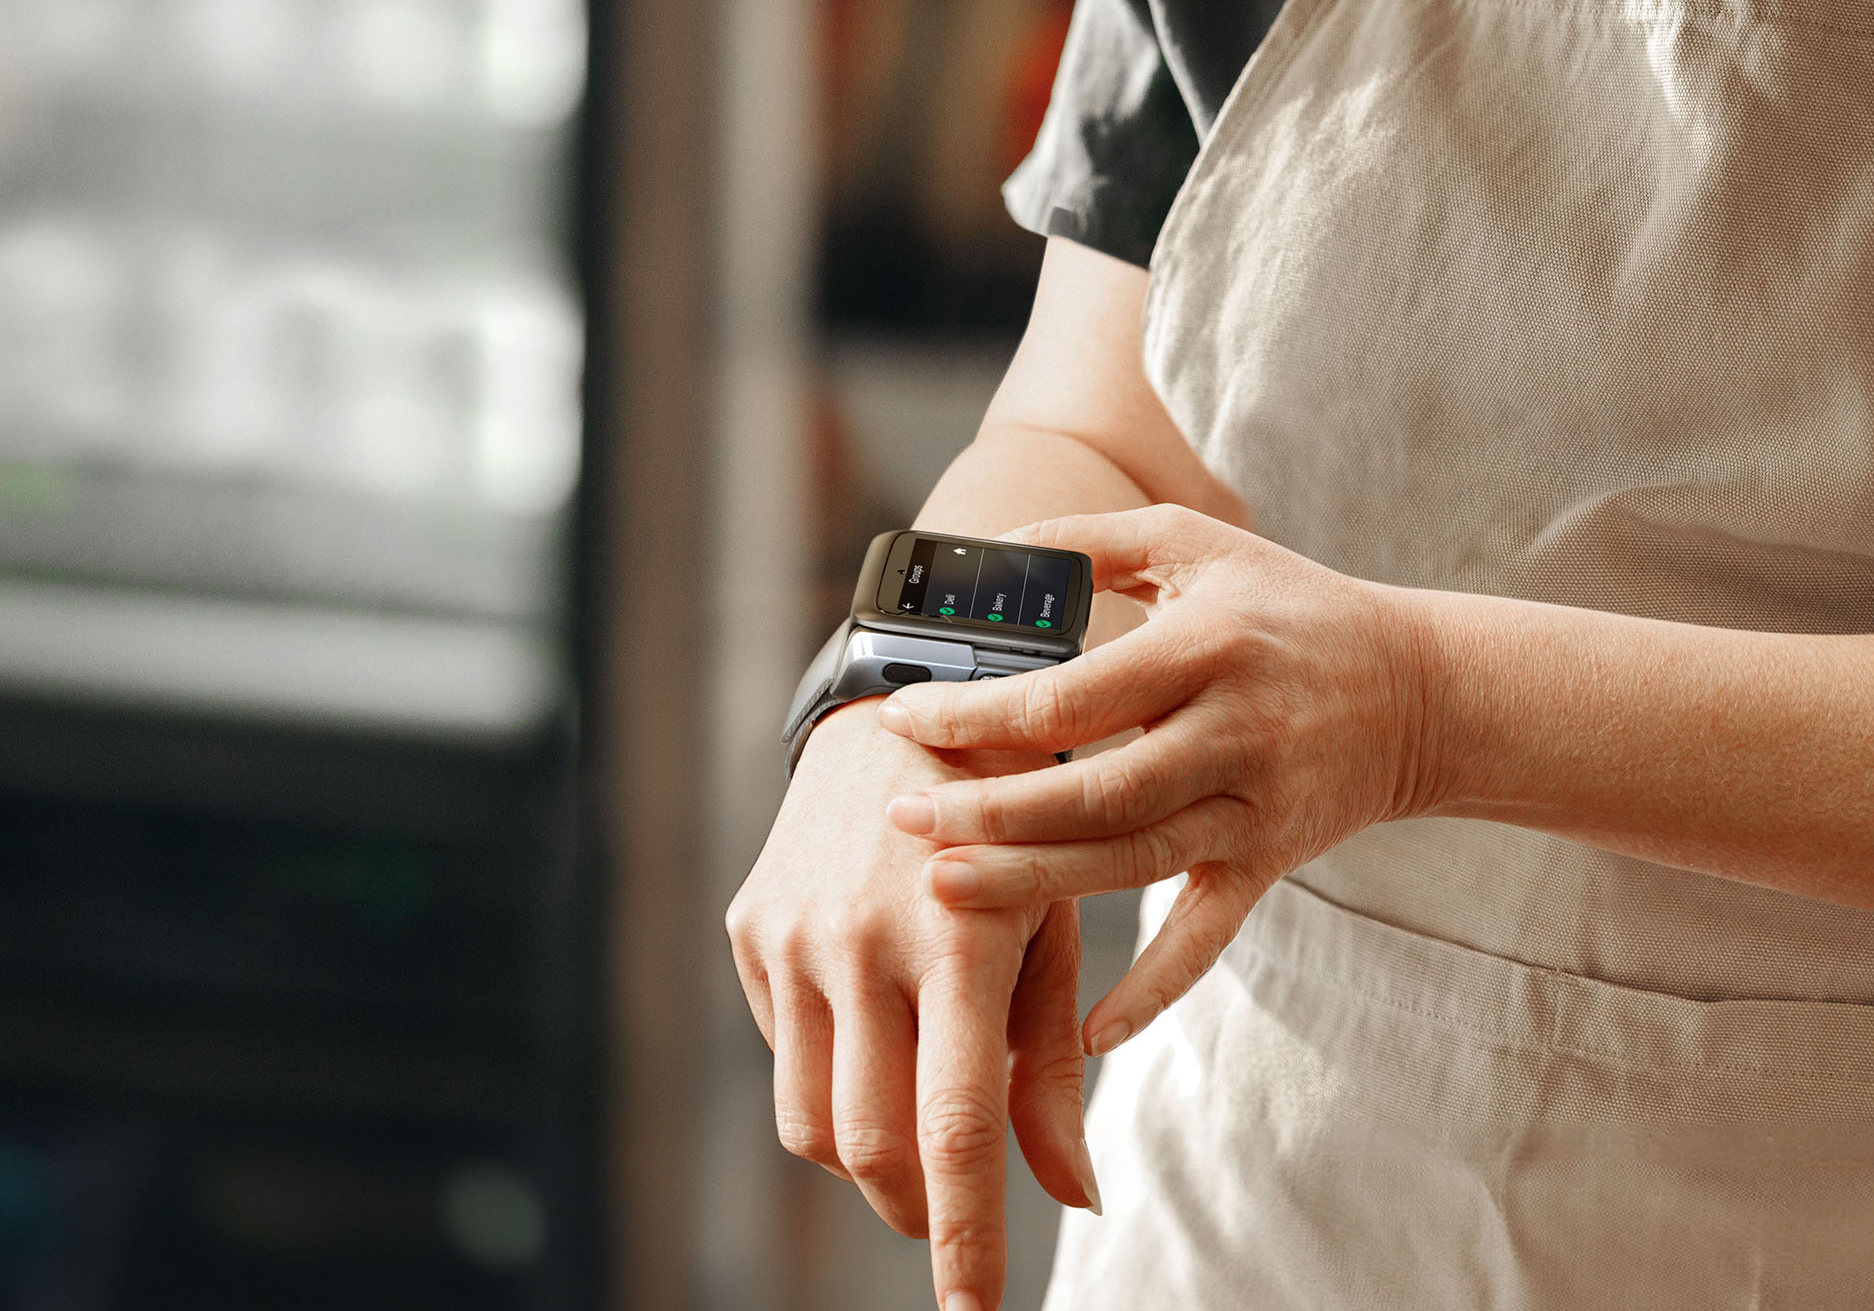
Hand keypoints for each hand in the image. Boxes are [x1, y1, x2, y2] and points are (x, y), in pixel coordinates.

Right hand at [724, 701, 1097, 1310]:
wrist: (913, 689)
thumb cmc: (1023, 811)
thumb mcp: (1062, 917)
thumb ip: (1052, 1065)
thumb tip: (1070, 1196)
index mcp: (960, 940)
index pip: (950, 1131)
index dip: (960, 1238)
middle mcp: (862, 943)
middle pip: (871, 1147)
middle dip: (914, 1209)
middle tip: (952, 1220)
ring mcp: (793, 938)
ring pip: (813, 1122)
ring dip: (868, 1158)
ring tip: (921, 1124)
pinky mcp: (749, 929)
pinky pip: (786, 1054)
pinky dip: (833, 1080)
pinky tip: (877, 1035)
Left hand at [875, 504, 1443, 1050]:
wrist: (1418, 689)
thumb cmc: (1291, 606)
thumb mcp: (1203, 544)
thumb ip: (1098, 539)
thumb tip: (992, 554)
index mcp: (1209, 645)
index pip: (1076, 692)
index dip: (983, 710)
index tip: (906, 716)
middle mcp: (1235, 729)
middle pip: (1097, 790)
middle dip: (990, 810)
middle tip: (901, 817)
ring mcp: (1255, 804)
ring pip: (1132, 860)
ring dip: (1034, 881)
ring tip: (941, 888)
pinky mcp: (1271, 860)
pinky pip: (1208, 936)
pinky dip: (1153, 989)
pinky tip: (1086, 1034)